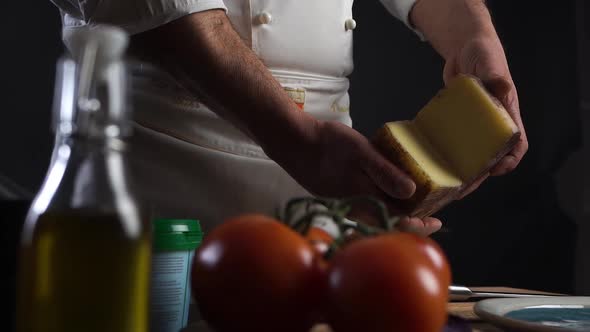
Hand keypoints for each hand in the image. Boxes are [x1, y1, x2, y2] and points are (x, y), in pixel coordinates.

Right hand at [269, 120, 442, 235]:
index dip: (418, 224)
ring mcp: (342, 201)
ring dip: (392, 211)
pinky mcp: (333, 194)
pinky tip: (380, 190)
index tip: (436, 222)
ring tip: (409, 203)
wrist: (291, 141)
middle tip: (428, 214)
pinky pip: (361, 204)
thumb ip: (385, 172)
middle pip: (386, 220)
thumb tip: (412, 193)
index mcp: (363, 198)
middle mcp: (354, 206)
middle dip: (408, 219)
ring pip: (373, 213)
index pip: (396, 220)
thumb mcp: (361, 152)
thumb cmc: (326, 144)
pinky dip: (377, 202)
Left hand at [443, 35, 528, 197]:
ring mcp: (474, 125)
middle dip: (476, 177)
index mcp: (507, 113)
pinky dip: (444, 155)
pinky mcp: (457, 123)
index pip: (516, 143)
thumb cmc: (484, 53)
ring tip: (443, 188)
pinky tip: (429, 164)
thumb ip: (494, 75)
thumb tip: (501, 86)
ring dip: (459, 172)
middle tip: (459, 191)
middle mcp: (492, 124)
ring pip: (470, 155)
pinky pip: (453, 143)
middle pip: (489, 158)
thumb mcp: (489, 62)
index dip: (509, 160)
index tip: (495, 170)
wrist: (465, 49)